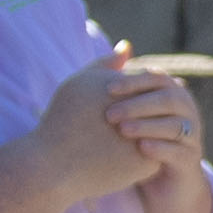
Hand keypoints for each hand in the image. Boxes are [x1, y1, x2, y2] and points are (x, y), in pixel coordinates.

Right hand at [17, 58, 166, 206]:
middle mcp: (142, 111)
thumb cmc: (62, 120)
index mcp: (126, 88)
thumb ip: (106, 64)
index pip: (146, 82)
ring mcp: (148, 137)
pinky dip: (141, 154)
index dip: (133, 93)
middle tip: (120, 125)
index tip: (116, 105)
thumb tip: (127, 46)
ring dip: (148, 131)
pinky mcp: (148, 163)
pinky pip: (153, 154)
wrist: (53, 165)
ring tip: (121, 140)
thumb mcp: (79, 83)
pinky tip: (121, 158)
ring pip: (158, 130)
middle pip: (155, 106)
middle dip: (146, 112)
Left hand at [98, 58, 203, 181]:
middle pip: (169, 99)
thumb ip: (126, 82)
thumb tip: (124, 45)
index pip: (158, 79)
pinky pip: (179, 151)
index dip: (135, 81)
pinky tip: (141, 149)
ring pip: (176, 125)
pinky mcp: (190, 161)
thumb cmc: (141, 140)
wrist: (162, 182)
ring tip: (123, 131)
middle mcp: (187, 112)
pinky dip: (160, 148)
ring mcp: (192, 137)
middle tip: (110, 114)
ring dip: (148, 125)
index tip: (108, 89)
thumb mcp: (133, 111)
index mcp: (173, 95)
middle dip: (139, 104)